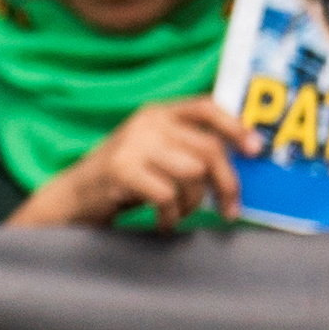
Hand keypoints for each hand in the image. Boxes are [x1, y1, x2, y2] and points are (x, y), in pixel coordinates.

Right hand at [17, 96, 245, 228]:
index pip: (205, 107)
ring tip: (180, 213)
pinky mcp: (122, 170)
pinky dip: (171, 216)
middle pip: (208, 149)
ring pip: (193, 174)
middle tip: (230, 210)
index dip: (235, 126)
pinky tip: (162, 222)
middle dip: (227, 184)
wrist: (73, 197)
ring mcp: (133, 145)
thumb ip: (187, 147)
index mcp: (158, 112)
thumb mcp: (154, 152)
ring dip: (194, 203)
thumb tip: (239, 159)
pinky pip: (168, 195)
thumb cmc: (124, 180)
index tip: (255, 150)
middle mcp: (147, 123)